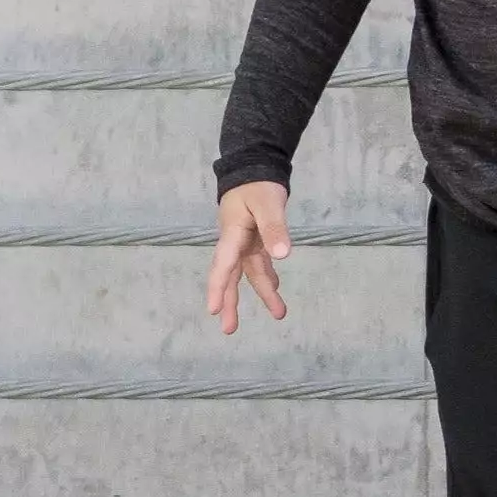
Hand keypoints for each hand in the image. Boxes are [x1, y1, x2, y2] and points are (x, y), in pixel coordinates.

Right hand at [207, 181, 291, 332]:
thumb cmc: (258, 184)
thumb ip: (274, 228)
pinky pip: (258, 262)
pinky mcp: (254, 238)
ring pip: (249, 272)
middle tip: (228, 329)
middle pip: (230, 276)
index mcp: (233, 233)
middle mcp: (235, 241)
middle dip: (230, 302)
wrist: (253, 166)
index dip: (217, 288)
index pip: (223, 265)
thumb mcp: (268, 203)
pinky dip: (267, 275)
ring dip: (262, 292)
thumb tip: (283, 256)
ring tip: (279, 313)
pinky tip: (276, 288)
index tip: (213, 310)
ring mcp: (244, 241)